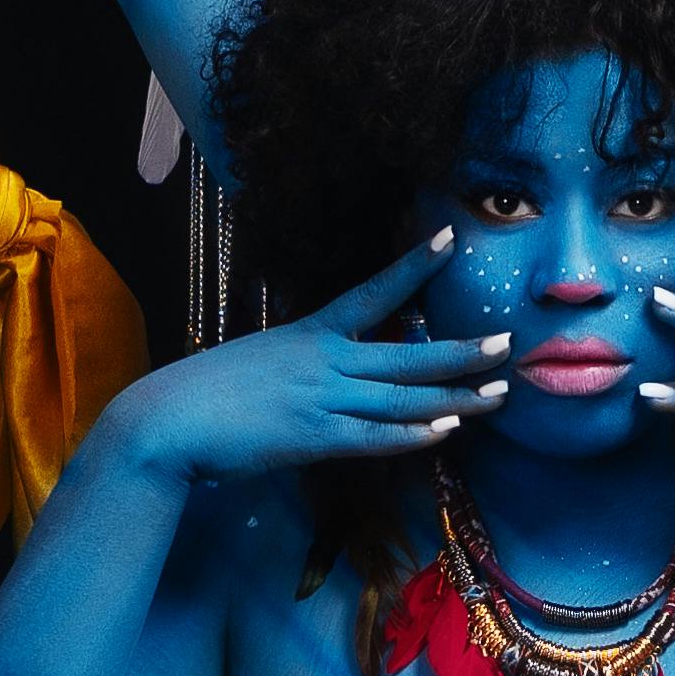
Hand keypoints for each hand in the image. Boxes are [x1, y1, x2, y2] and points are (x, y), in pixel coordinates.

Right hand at [143, 243, 503, 488]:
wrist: (167, 420)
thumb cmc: (203, 392)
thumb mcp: (256, 361)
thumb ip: (295, 366)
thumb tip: (319, 374)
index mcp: (309, 333)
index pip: (372, 291)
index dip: (413, 266)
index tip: (448, 238)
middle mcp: (324, 361)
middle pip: (407, 352)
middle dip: (461, 350)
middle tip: (507, 342)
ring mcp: (322, 399)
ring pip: (403, 397)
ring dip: (456, 397)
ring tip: (498, 393)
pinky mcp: (314, 438)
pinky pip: (374, 436)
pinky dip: (411, 435)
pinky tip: (445, 433)